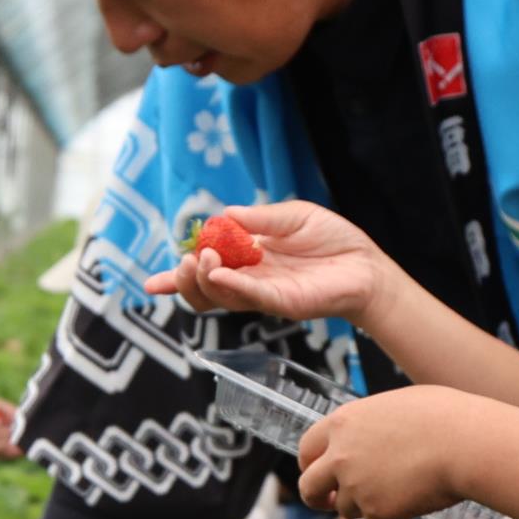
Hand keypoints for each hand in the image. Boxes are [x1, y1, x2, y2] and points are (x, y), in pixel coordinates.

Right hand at [146, 199, 390, 327]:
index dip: (178, 278)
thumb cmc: (332, 240)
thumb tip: (223, 214)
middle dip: (187, 279)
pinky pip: (250, 296)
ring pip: (221, 297)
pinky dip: (232, 285)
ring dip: (205, 280)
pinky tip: (221, 272)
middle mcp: (250, 281)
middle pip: (205, 292)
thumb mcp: (292, 216)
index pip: (206, 272)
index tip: (152, 284)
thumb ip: (259, 218)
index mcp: (248, 260)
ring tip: (202, 259)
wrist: (367, 264)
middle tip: (189, 260)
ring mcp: (264, 296)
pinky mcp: (283, 304)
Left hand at [297, 385, 480, 518]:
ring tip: (398, 485)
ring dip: (364, 503)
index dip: (311, 464)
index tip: (317, 471)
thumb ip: (368, 424)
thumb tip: (367, 436)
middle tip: (329, 500)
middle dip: (317, 497)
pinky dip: (390, 513)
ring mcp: (355, 487)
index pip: (306, 448)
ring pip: (346, 508)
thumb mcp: (393, 405)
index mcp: (342, 423)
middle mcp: (340, 456)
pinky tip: (411, 495)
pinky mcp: (376, 512)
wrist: (465, 444)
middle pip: (309, 487)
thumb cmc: (443, 418)